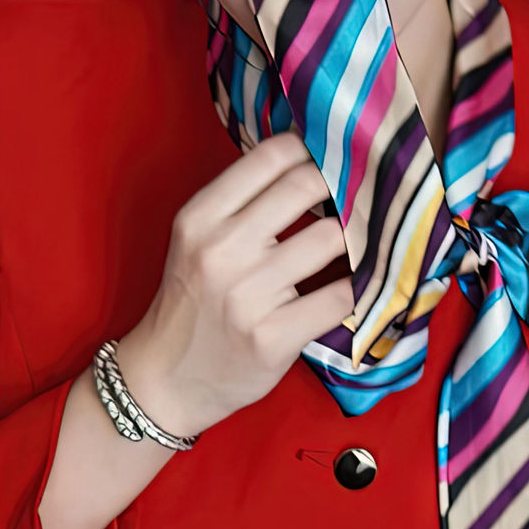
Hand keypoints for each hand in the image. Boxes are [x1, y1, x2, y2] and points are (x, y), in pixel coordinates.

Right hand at [113, 132, 351, 441]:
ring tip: (362, 241)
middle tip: (359, 194)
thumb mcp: (197, 241)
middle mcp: (221, 250)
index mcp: (200, 218)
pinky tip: (358, 286)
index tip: (332, 158)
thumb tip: (311, 161)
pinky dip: (356, 290)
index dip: (312, 150)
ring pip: (330, 239)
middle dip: (341, 186)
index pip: (271, 157)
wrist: (167, 379)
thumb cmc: (192, 303)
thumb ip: (241, 203)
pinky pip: (338, 298)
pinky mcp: (273, 338)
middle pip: (306, 186)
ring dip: (355, 238)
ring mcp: (247, 296)